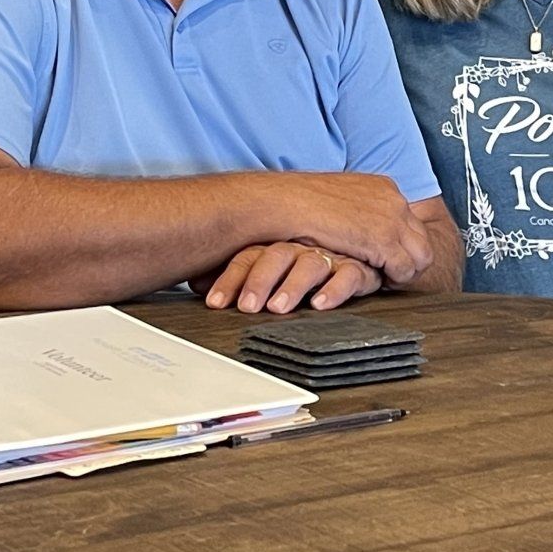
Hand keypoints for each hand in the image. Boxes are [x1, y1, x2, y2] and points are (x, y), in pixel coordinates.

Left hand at [202, 242, 380, 313]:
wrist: (356, 246)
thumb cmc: (304, 262)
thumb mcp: (269, 266)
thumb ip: (236, 274)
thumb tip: (194, 278)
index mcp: (276, 243)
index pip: (249, 255)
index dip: (230, 279)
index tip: (215, 303)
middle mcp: (301, 247)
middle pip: (277, 256)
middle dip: (259, 281)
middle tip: (248, 307)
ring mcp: (330, 255)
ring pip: (310, 264)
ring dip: (293, 285)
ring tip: (279, 307)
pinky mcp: (358, 268)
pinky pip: (349, 275)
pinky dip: (335, 289)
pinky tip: (321, 303)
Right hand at [285, 174, 434, 286]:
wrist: (291, 202)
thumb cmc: (304, 204)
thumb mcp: (343, 199)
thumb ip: (362, 210)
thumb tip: (365, 226)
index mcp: (385, 188)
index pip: (410, 223)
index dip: (400, 245)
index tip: (384, 258)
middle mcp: (395, 201)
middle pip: (422, 240)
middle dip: (409, 259)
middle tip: (389, 274)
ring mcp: (393, 220)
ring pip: (421, 256)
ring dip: (404, 272)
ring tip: (384, 279)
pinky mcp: (384, 241)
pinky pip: (405, 269)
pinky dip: (395, 279)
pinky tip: (378, 282)